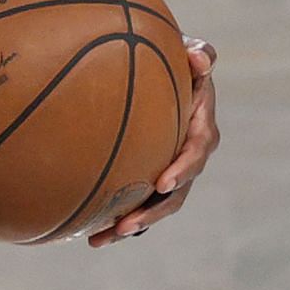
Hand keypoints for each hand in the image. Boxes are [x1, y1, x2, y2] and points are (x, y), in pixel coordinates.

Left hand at [88, 35, 219, 246]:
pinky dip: (117, 220)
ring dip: (133, 224)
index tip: (162, 183)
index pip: (195, 151)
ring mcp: (170, 169)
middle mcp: (188, 154)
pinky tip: (89, 235)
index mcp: (200, 127)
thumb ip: (200, 53)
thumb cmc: (176, 57)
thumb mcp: (191, 51)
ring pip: (155, 206)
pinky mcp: (150, 176)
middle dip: (153, 212)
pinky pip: (137, 202)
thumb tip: (200, 58)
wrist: (163, 69)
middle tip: (127, 224)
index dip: (182, 169)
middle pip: (176, 192)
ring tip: (103, 238)